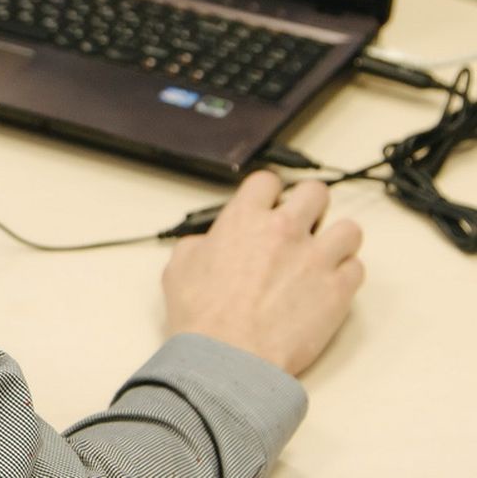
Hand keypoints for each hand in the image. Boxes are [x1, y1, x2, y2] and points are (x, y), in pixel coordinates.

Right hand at [161, 170, 363, 375]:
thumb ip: (200, 244)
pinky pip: (357, 268)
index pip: (268, 180)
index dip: (269, 192)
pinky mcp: (337, 291)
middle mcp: (285, 229)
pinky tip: (329, 285)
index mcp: (245, 218)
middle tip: (302, 225)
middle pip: (316, 192)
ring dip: (336, 240)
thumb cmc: (203, 316)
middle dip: (310, 206)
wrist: (228, 357)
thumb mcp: (180, 266)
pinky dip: (346, 274)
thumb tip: (209, 246)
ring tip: (323, 256)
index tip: (269, 204)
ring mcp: (316, 258)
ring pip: (349, 229)